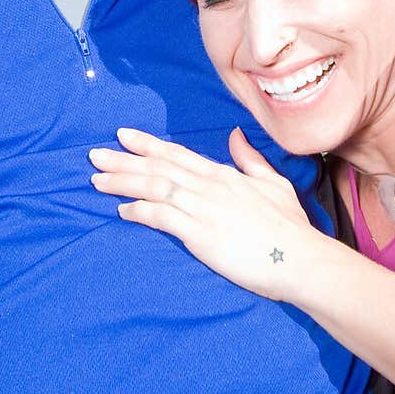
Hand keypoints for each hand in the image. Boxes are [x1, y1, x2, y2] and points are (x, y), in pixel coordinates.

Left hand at [89, 126, 322, 299]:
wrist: (300, 258)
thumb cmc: (290, 227)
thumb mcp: (274, 183)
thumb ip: (251, 159)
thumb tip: (235, 135)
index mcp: (225, 174)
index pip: (178, 154)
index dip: (148, 144)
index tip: (123, 135)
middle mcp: (210, 186)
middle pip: (159, 167)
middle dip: (124, 160)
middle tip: (94, 154)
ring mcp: (204, 208)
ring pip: (155, 187)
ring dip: (123, 182)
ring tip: (97, 180)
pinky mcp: (201, 234)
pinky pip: (161, 217)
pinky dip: (139, 211)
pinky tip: (122, 211)